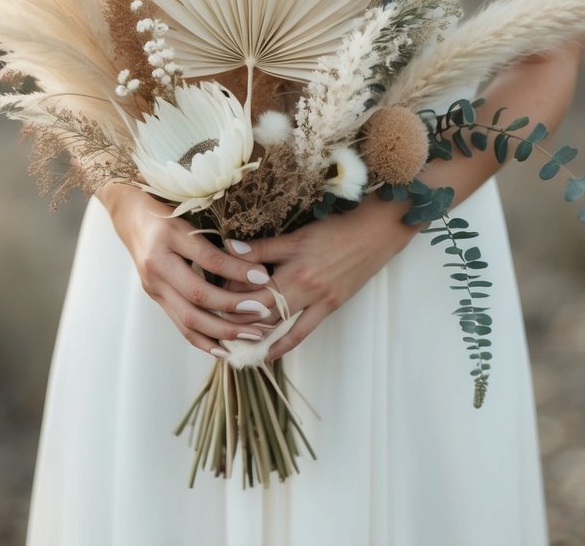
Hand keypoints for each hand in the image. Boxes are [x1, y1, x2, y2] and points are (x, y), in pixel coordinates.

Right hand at [100, 184, 277, 354]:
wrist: (130, 217)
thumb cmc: (166, 212)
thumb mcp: (189, 217)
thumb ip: (214, 238)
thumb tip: (253, 263)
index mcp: (168, 238)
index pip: (208, 259)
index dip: (237, 270)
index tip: (264, 276)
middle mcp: (157, 266)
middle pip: (198, 296)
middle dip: (234, 308)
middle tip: (263, 312)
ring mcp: (154, 287)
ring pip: (189, 319)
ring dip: (223, 331)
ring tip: (252, 336)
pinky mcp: (156, 299)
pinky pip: (181, 326)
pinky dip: (204, 340)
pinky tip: (225, 349)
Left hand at [218, 194, 418, 361]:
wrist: (376, 233)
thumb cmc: (336, 227)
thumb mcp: (297, 234)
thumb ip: (263, 246)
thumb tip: (228, 248)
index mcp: (293, 267)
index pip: (251, 287)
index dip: (228, 293)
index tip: (207, 295)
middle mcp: (304, 290)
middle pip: (260, 310)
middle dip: (235, 317)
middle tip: (210, 322)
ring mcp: (318, 302)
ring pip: (278, 326)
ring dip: (253, 336)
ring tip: (228, 344)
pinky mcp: (330, 308)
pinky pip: (302, 333)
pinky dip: (283, 346)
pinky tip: (265, 355)